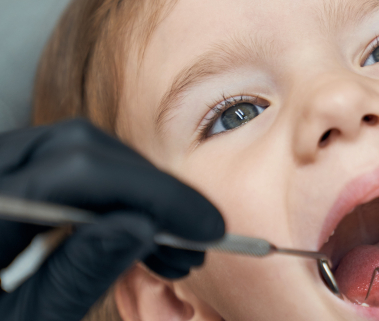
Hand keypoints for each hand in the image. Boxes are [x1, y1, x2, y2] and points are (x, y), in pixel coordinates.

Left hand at [0, 119, 224, 320]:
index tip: (205, 228)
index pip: (77, 173)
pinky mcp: (1, 185)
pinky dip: (106, 198)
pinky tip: (133, 234)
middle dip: (149, 192)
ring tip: (169, 250)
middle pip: (78, 149)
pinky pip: (60, 171)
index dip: (154, 194)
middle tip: (194, 241)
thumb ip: (77, 274)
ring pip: (74, 153)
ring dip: (134, 195)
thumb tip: (141, 226)